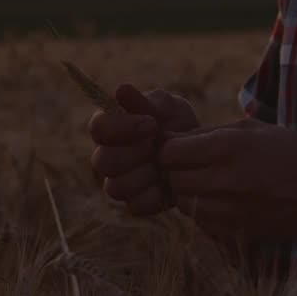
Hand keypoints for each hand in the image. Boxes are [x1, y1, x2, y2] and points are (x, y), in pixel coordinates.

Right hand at [89, 84, 199, 215]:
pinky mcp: (134, 202)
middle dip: (135, 154)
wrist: (199, 152)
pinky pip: (135, 206)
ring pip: (115, 187)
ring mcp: (118, 182)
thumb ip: (146, 101)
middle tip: (159, 146)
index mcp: (110, 127)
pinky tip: (168, 182)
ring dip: (145, 175)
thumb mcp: (168, 106)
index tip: (152, 124)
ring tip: (165, 164)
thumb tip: (121, 90)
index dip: (121, 127)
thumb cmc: (176, 122)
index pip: (98, 128)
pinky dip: (155, 195)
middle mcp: (106, 156)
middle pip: (102, 162)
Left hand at [157, 117, 296, 252]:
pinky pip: (200, 222)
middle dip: (175, 170)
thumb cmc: (290, 152)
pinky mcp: (235, 231)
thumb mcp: (251, 129)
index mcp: (227, 147)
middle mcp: (224, 180)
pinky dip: (202, 211)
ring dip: (187, 192)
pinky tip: (221, 199)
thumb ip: (208, 133)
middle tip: (191, 164)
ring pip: (182, 203)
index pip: (170, 152)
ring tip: (207, 181)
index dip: (170, 148)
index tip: (180, 147)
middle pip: (172, 179)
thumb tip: (170, 137)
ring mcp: (229, 210)